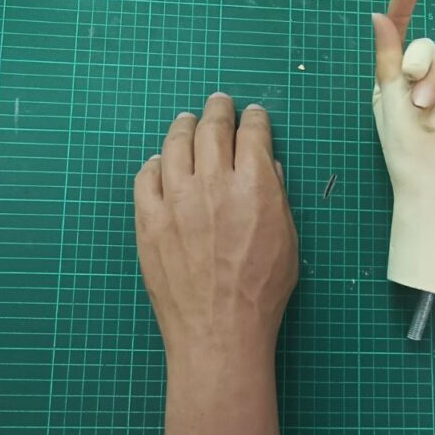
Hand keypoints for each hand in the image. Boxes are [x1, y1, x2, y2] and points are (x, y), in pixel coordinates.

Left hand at [134, 94, 298, 360]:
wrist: (218, 331)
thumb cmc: (261, 294)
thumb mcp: (287, 242)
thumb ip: (276, 198)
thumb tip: (268, 168)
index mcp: (253, 186)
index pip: (252, 134)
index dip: (255, 119)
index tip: (254, 116)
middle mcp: (212, 183)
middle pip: (212, 129)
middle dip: (218, 110)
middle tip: (219, 103)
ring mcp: (175, 200)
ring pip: (175, 145)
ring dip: (184, 126)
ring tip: (187, 121)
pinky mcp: (148, 220)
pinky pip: (146, 177)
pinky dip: (156, 163)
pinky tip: (162, 163)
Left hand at [372, 0, 434, 298]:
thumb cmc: (405, 151)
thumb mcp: (389, 101)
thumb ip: (389, 58)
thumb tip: (379, 16)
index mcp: (393, 82)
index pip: (398, 35)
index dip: (404, 3)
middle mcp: (419, 82)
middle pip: (423, 46)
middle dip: (417, 60)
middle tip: (411, 86)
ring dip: (433, 88)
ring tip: (425, 117)